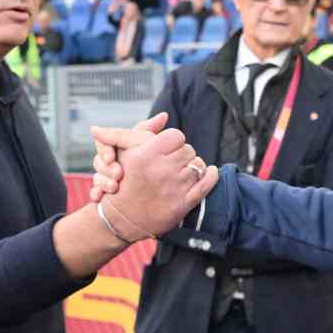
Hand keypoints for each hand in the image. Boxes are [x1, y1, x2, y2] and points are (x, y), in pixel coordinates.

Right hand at [88, 113, 168, 202]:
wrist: (144, 193)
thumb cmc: (146, 160)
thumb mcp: (145, 145)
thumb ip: (150, 131)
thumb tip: (165, 115)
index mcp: (115, 147)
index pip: (103, 143)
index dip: (105, 150)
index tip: (111, 157)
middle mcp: (107, 161)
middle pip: (98, 161)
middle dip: (105, 168)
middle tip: (117, 174)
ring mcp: (104, 177)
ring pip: (96, 177)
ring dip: (102, 182)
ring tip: (113, 187)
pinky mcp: (104, 193)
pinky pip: (95, 193)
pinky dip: (96, 194)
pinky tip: (99, 198)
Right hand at [88, 123, 216, 238]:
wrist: (122, 218)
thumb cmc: (124, 180)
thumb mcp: (125, 151)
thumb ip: (143, 129)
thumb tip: (165, 115)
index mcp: (146, 155)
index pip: (176, 135)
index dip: (172, 141)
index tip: (165, 149)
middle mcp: (161, 171)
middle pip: (188, 150)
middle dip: (181, 155)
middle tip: (171, 163)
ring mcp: (174, 188)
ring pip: (197, 165)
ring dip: (192, 167)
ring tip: (179, 173)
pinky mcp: (183, 204)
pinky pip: (206, 184)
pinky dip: (210, 175)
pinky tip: (208, 172)